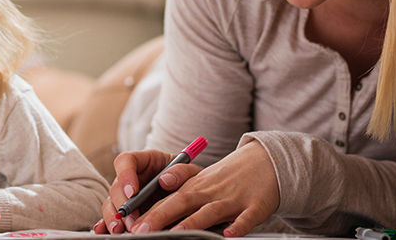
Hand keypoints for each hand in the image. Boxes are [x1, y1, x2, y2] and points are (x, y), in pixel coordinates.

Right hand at [93, 149, 199, 233]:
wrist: (189, 193)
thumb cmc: (187, 179)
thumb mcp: (190, 171)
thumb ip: (182, 171)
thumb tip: (166, 180)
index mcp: (143, 161)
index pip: (126, 161)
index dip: (125, 175)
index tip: (133, 193)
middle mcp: (130, 177)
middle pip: (116, 186)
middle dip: (122, 205)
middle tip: (131, 220)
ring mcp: (126, 194)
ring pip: (111, 203)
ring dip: (114, 217)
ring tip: (120, 230)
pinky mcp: (125, 210)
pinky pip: (111, 215)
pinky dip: (106, 224)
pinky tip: (105, 231)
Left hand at [126, 140, 279, 236]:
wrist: (266, 163)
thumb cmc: (228, 178)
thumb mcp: (202, 177)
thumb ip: (180, 182)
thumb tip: (159, 184)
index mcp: (196, 186)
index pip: (167, 197)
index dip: (148, 210)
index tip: (130, 220)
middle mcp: (211, 191)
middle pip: (182, 202)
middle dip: (160, 216)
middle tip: (141, 231)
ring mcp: (233, 199)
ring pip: (211, 211)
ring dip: (193, 222)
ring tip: (176, 233)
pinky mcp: (255, 206)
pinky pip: (247, 218)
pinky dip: (239, 226)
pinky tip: (229, 234)